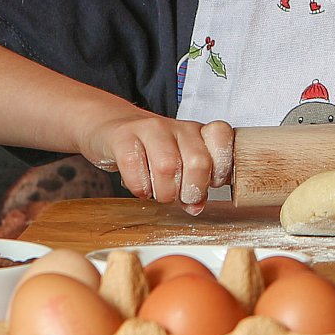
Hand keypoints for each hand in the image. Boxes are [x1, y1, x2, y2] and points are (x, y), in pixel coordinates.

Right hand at [80, 112, 234, 215]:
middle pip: (198, 161)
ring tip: (159, 194)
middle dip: (192, 190)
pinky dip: (139, 186)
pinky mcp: (124, 136)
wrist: (112, 128)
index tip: (212, 182)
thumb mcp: (180, 163)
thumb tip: (196, 207)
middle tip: (181, 198)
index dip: (222, 165)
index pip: (222, 135)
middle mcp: (177, 127)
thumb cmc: (151, 151)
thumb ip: (194, 183)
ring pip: (168, 165)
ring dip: (164, 192)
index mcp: (197, 132)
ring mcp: (150, 128)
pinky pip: (134, 165)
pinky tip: (141, 188)